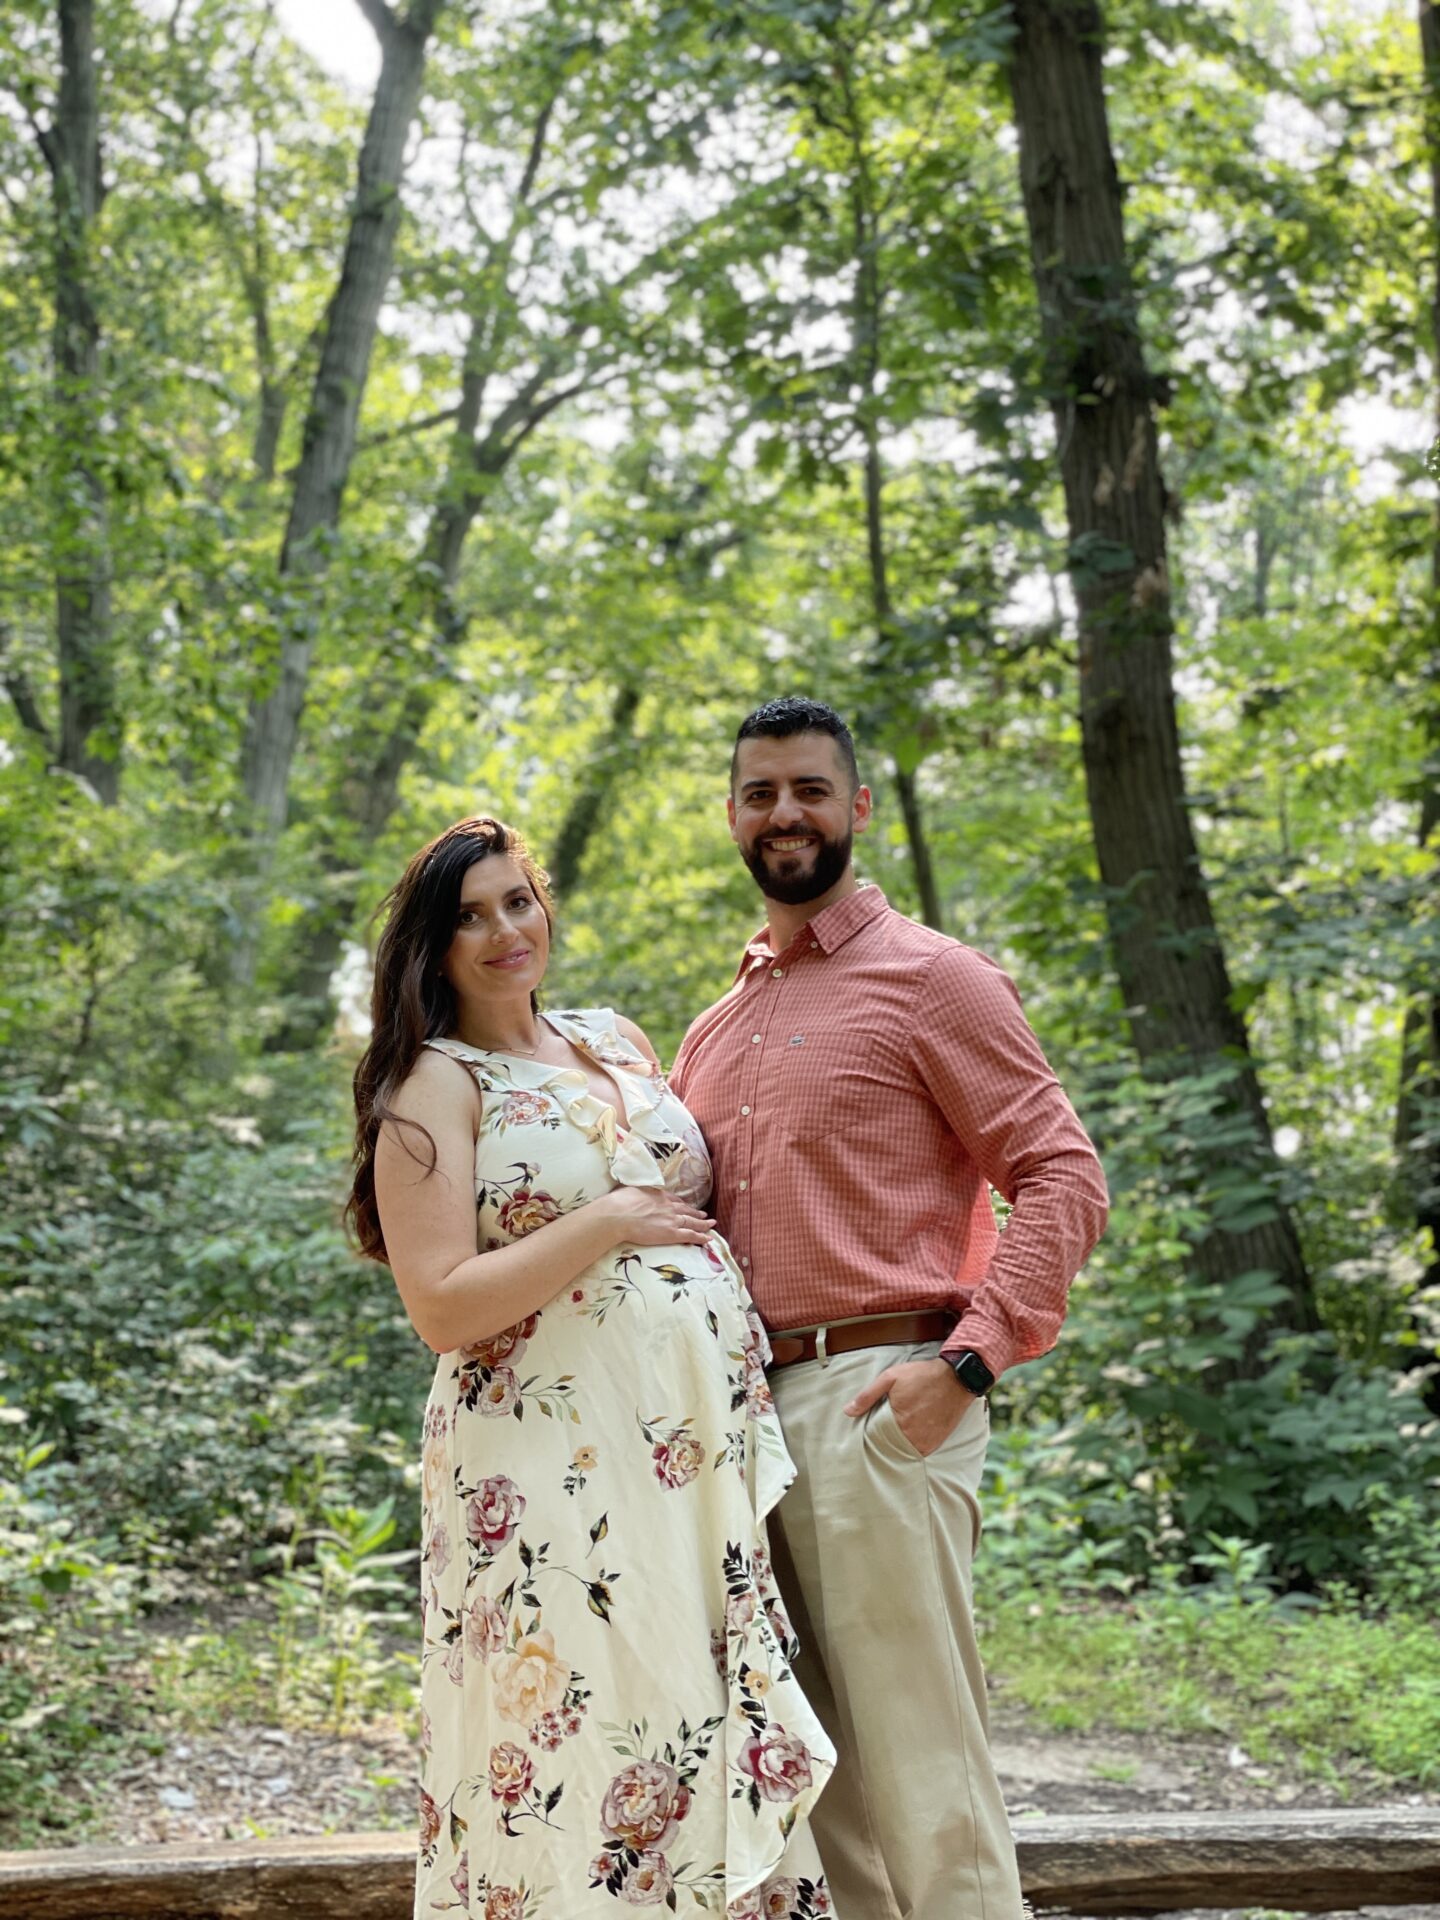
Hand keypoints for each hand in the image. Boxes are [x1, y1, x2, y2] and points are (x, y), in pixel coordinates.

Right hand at [600, 1186, 715, 1248]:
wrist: (619, 1215)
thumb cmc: (620, 1202)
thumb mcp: (632, 1190)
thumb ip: (640, 1193)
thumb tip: (636, 1194)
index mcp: (659, 1196)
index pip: (675, 1200)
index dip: (682, 1205)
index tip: (687, 1207)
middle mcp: (668, 1207)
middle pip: (686, 1211)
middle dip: (697, 1213)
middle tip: (705, 1215)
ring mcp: (672, 1220)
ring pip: (692, 1222)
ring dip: (703, 1223)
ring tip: (711, 1224)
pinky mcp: (671, 1234)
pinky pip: (690, 1235)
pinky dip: (701, 1236)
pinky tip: (708, 1238)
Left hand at [844, 1358, 973, 1457]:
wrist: (956, 1379)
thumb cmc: (921, 1376)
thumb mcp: (890, 1378)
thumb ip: (867, 1396)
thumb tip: (847, 1411)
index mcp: (896, 1421)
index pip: (875, 1437)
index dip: (871, 1433)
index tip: (869, 1428)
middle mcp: (911, 1436)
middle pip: (889, 1445)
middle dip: (884, 1440)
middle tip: (883, 1429)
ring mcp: (925, 1442)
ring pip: (903, 1450)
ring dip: (898, 1444)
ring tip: (896, 1432)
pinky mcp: (935, 1444)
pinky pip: (918, 1451)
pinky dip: (912, 1446)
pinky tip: (909, 1435)